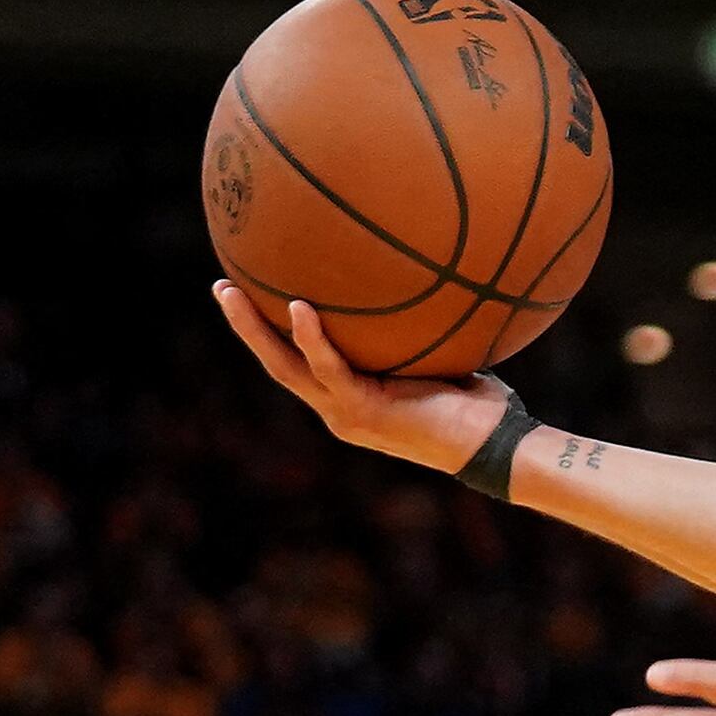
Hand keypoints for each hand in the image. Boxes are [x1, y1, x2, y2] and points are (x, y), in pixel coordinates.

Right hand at [212, 284, 512, 475]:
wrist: (495, 443)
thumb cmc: (479, 400)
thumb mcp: (439, 353)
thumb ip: (416, 325)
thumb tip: (421, 271)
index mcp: (351, 397)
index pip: (300, 362)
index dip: (272, 332)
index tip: (251, 294)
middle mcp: (339, 408)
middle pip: (277, 363)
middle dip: (245, 326)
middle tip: (220, 287)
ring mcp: (346, 414)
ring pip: (285, 367)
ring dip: (254, 330)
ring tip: (230, 292)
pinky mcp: (361, 413)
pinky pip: (329, 368)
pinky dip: (312, 339)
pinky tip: (298, 307)